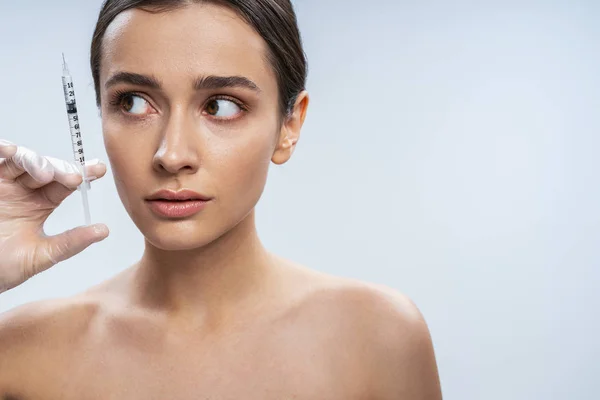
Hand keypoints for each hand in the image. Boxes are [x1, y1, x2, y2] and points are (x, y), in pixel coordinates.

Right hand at [0, 139, 108, 293]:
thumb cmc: (2, 267)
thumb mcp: (41, 255)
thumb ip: (70, 242)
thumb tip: (103, 231)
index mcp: (40, 204)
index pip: (65, 184)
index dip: (82, 174)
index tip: (99, 169)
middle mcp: (23, 190)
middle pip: (46, 169)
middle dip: (62, 170)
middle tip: (73, 178)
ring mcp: (2, 184)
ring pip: (21, 161)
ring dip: (35, 161)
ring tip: (45, 173)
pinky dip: (3, 150)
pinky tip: (11, 150)